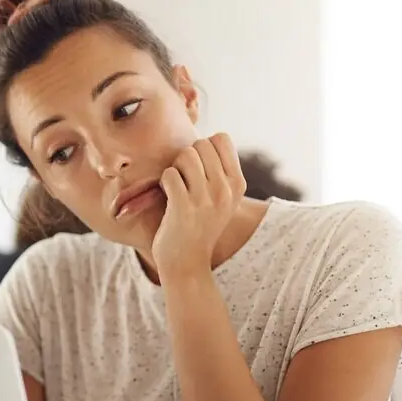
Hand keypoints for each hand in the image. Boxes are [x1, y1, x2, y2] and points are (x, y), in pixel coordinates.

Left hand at [153, 133, 245, 280]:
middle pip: (201, 144)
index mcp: (237, 184)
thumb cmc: (198, 224)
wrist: (187, 262)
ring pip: (186, 155)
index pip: (221, 138)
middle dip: (186, 156)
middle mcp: (226, 190)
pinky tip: (167, 195)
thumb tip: (206, 139)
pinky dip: (164, 181)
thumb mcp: (221, 198)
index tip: (198, 167)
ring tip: (176, 186)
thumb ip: (219, 170)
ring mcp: (206, 199)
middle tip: (183, 178)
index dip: (203, 147)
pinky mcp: (184, 208)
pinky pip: (170, 174)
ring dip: (175, 167)